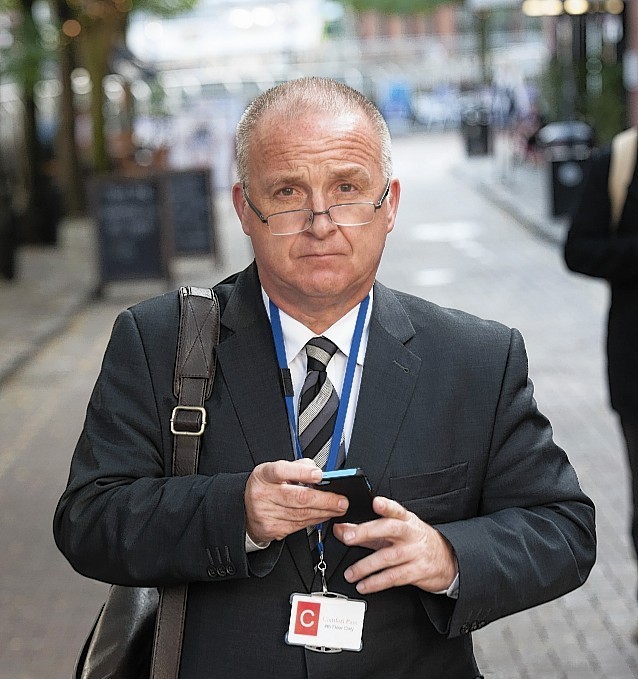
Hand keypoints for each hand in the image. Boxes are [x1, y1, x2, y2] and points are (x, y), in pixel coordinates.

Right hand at [244, 459, 348, 543]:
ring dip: (324, 512)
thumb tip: (318, 471)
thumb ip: (297, 467)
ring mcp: (266, 513)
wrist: (245, 509)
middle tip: (341, 500)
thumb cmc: (265, 486)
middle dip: (324, 500)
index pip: (282, 471)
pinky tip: (324, 515)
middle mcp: (263, 494)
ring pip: (302, 514)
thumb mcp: (275, 470)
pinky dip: (315, 520)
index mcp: (264, 475)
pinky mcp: (272, 529)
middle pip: (298, 497)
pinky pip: (299, 525)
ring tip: (338, 508)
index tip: (319, 475)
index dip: (302, 473)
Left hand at [333, 496, 456, 594]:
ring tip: (350, 573)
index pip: (396, 510)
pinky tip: (364, 585)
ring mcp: (416, 552)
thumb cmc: (415, 542)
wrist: (447, 560)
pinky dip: (377, 582)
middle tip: (347, 537)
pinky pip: (395, 577)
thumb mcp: (393, 532)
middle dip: (366, 532)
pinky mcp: (418, 571)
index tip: (376, 502)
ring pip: (389, 557)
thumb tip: (340, 529)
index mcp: (406, 520)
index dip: (387, 506)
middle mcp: (411, 534)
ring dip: (366, 566)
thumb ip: (366, 531)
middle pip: (390, 529)